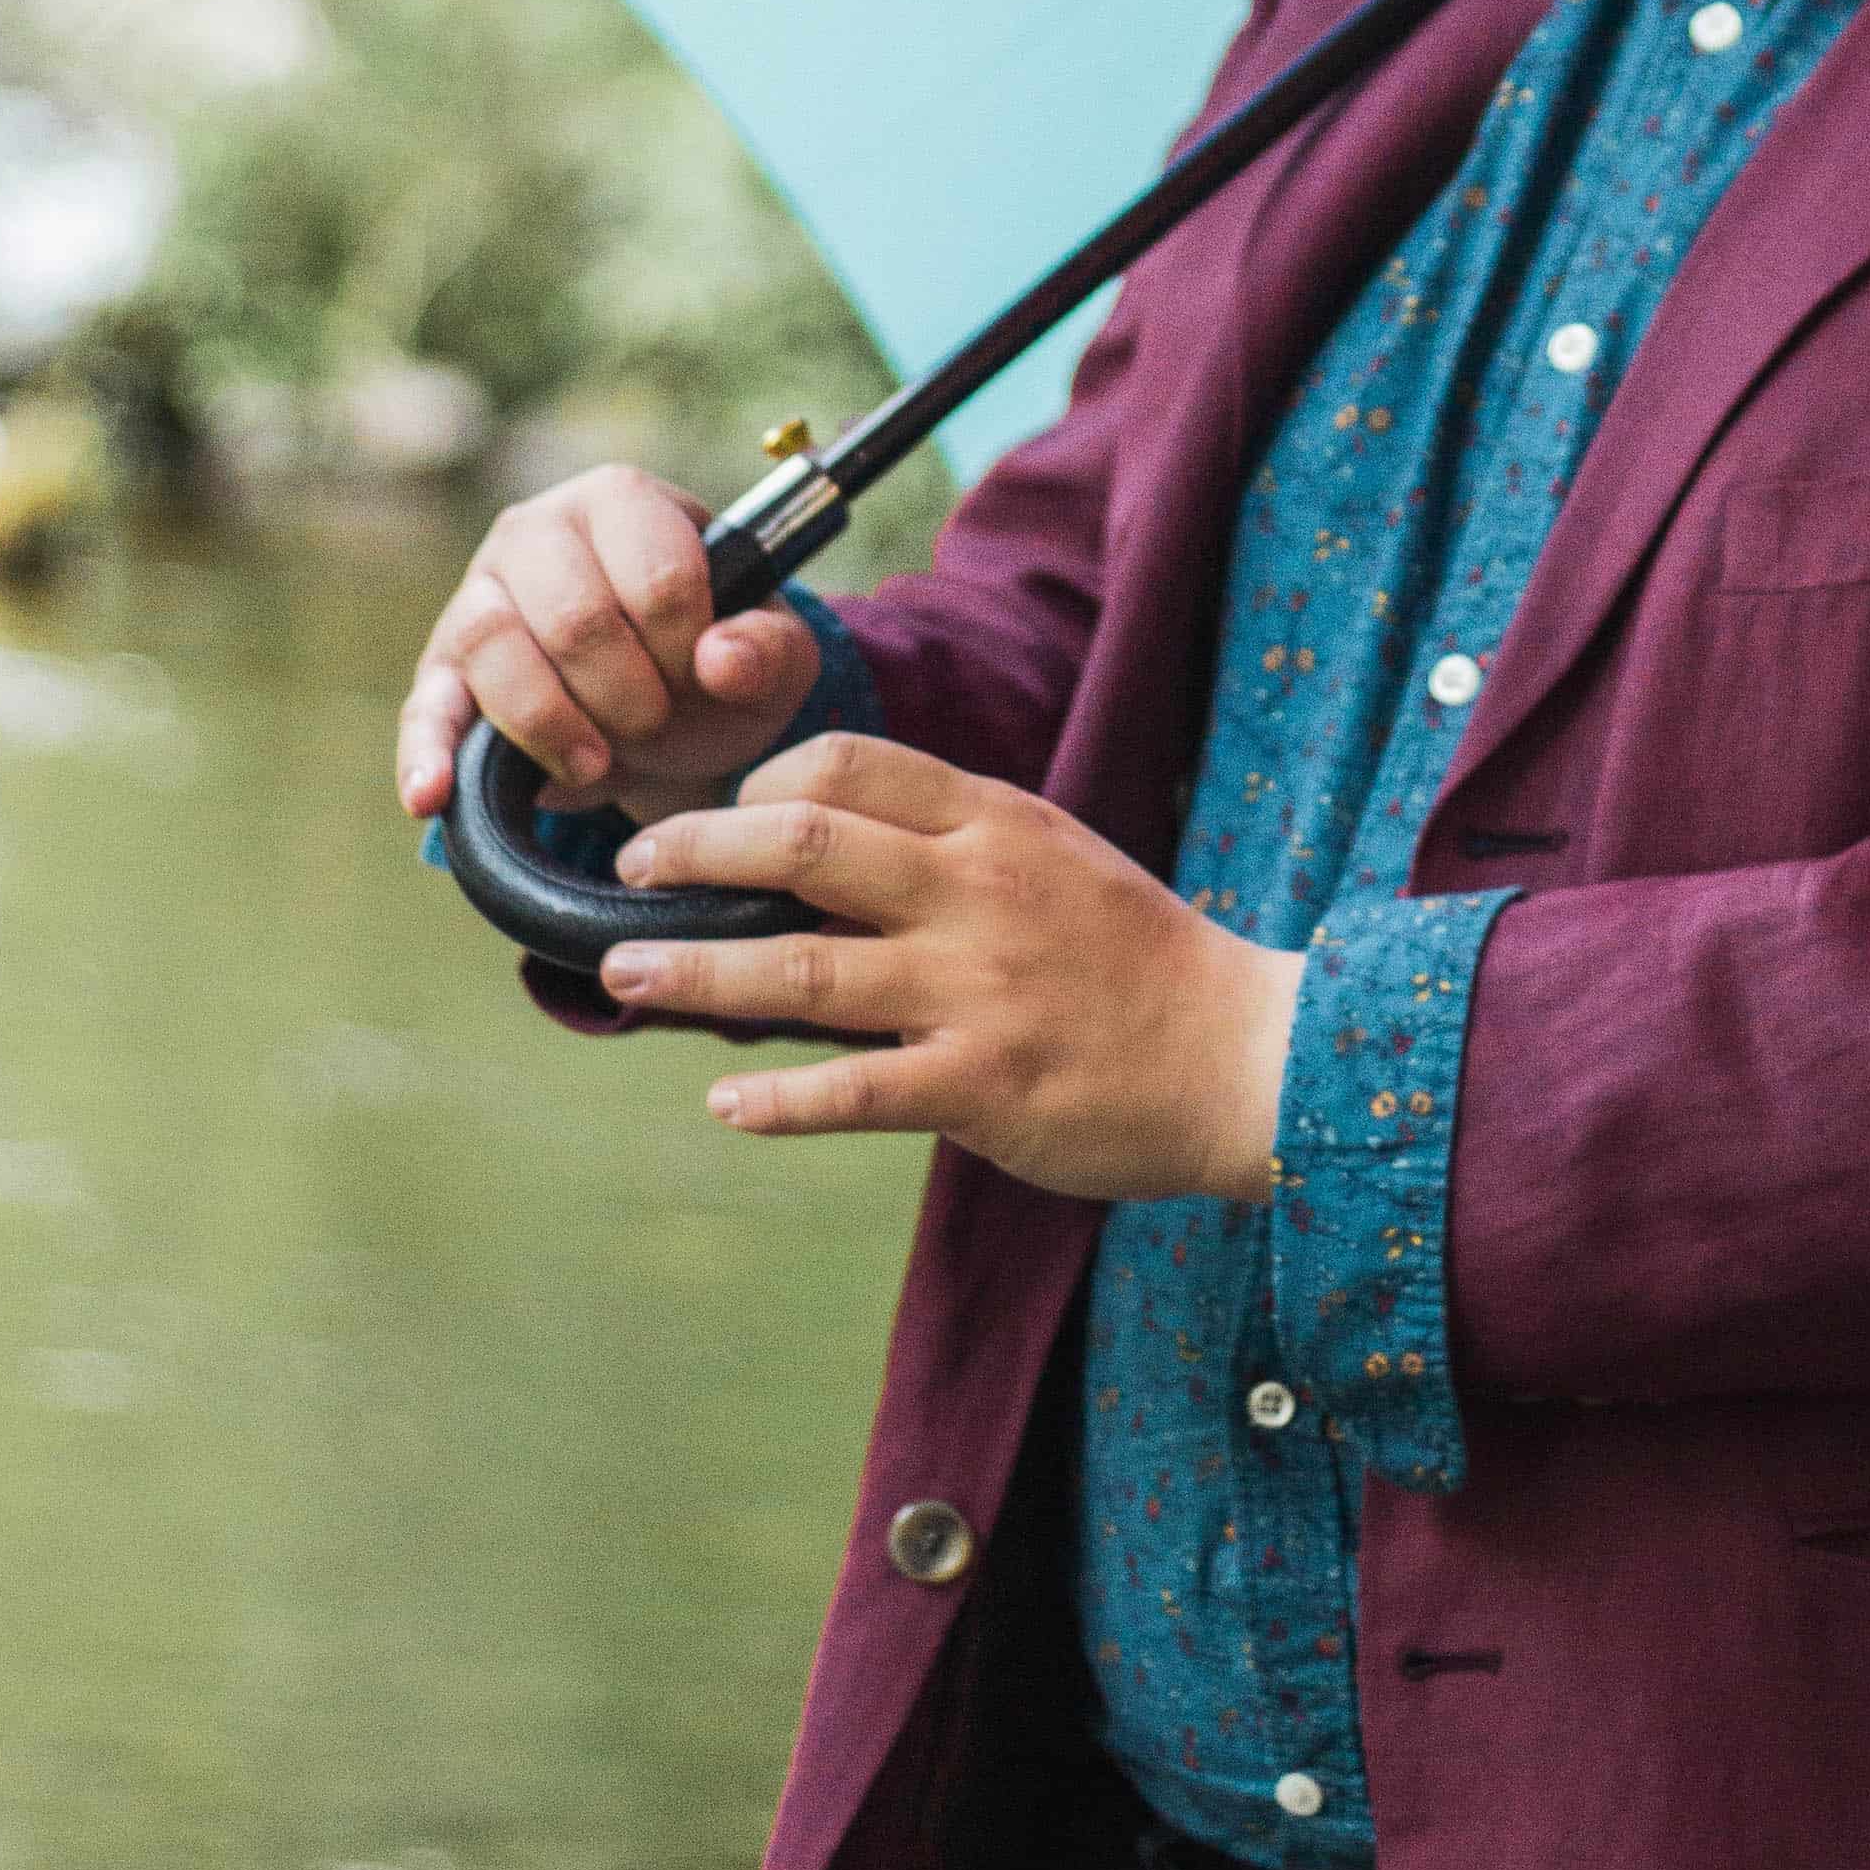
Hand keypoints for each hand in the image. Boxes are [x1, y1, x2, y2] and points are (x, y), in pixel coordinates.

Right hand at [395, 464, 822, 823]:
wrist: (665, 719)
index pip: (657, 573)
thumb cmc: (715, 665)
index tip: (701, 679)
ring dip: (554, 724)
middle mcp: (539, 530)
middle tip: (655, 725)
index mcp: (624, 501)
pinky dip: (428, 754)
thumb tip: (721, 660)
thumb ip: (770, 648)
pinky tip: (433, 795)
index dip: (687, 649)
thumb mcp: (773, 658)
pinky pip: (424, 708)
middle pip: (574, 613)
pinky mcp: (440, 671)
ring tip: (597, 763)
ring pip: (495, 646)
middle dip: (628, 694)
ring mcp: (479, 596)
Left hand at [595, 734, 1304, 1201]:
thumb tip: (820, 853)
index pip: (850, 766)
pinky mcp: (983, 1085)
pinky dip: (779, 1099)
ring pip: (802, 969)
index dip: (759, 782)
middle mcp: (977, 892)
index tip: (715, 816)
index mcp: (995, 824)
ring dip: (697, 971)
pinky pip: (855, 1090)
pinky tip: (728, 1103)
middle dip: (695, 853)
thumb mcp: (1052, 859)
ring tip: (627, 974)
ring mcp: (978, 989)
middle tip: (630, 870)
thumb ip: (949, 848)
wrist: (1242, 1053)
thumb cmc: (1136, 957)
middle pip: (803, 847)